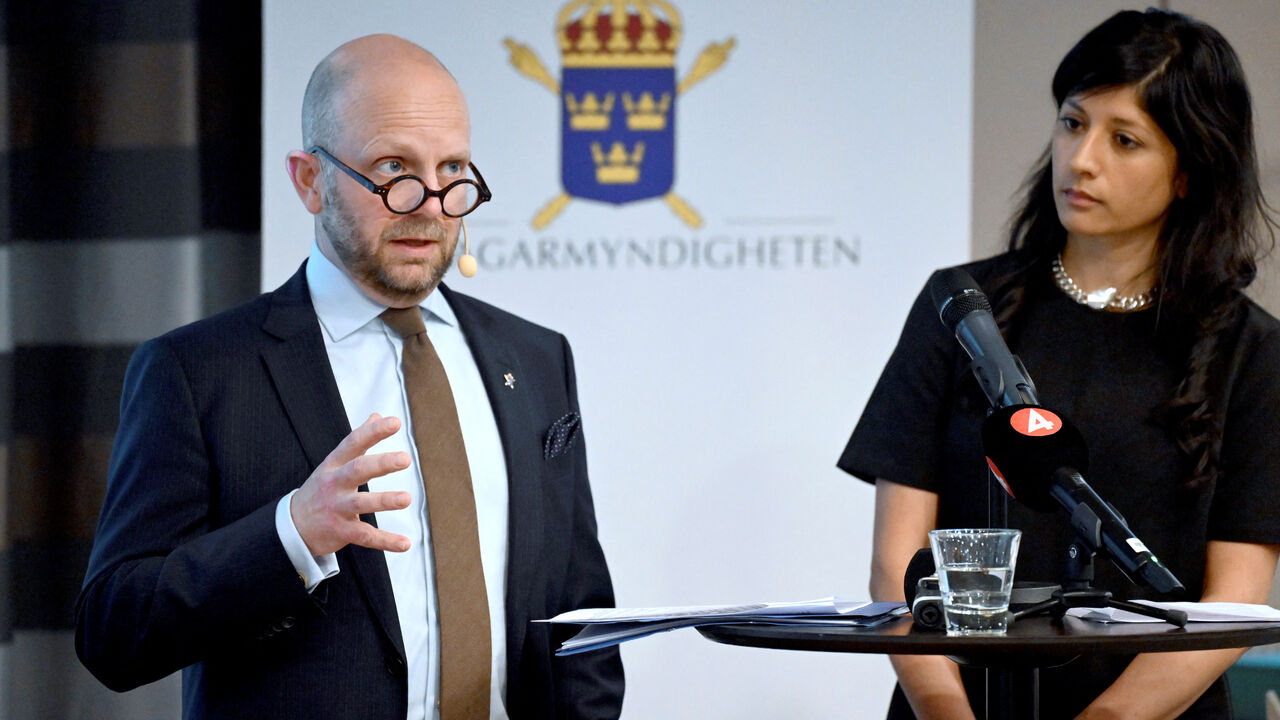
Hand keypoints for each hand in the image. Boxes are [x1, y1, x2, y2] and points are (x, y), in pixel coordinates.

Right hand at [290, 413, 412, 555]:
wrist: (292, 526)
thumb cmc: (322, 489)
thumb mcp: (334, 462)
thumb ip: (358, 441)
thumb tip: (377, 415)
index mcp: (334, 464)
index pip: (354, 442)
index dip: (374, 432)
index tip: (395, 422)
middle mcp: (334, 484)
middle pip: (357, 470)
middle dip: (381, 464)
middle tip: (405, 459)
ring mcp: (336, 508)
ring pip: (361, 504)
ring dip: (384, 501)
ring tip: (407, 498)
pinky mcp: (340, 532)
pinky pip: (365, 537)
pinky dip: (385, 541)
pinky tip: (405, 543)